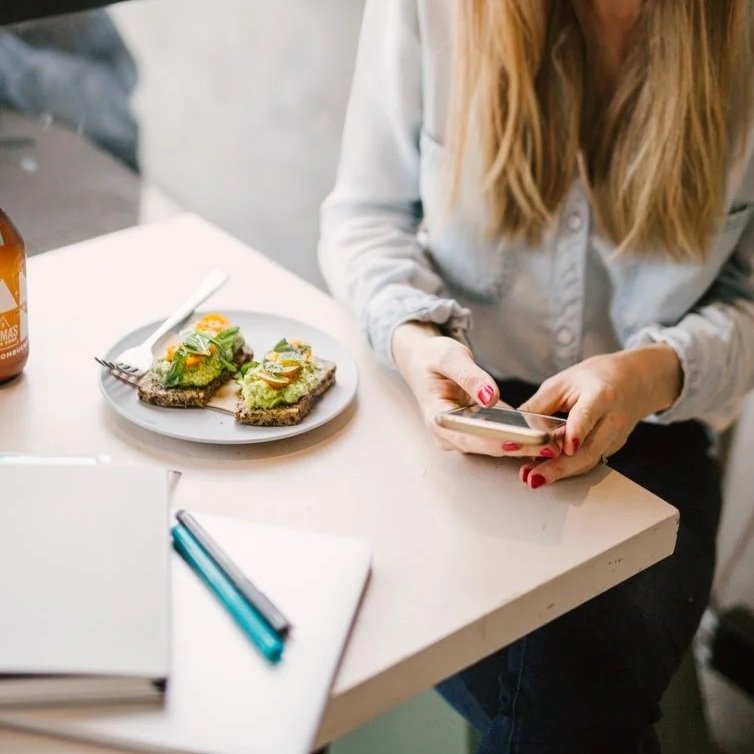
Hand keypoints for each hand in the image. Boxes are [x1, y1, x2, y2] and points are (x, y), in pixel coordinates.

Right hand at [392, 322, 560, 457]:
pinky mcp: (476, 431)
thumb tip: (490, 396)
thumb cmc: (432, 358)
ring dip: (522, 445)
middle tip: (548, 444)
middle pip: (485, 447)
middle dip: (516, 447)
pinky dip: (520, 436)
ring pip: (495, 447)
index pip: (467, 436)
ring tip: (552, 441)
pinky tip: (544, 433)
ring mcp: (462, 435)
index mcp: (437, 417)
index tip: (518, 442)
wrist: (423, 360)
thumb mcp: (449, 357)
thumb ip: (469, 376)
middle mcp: (448, 434)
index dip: (493, 442)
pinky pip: (499, 437)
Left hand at [516, 345, 681, 487]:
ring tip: (533, 478)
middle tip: (533, 477)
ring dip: (560, 473)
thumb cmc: (597, 378)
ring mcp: (615, 437)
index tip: (565, 446)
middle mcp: (612, 419)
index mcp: (601, 394)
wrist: (634, 381)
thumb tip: (513, 424)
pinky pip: (588, 461)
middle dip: (559, 467)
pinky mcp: (612, 448)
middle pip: (588, 449)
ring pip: (588, 460)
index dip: (576, 431)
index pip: (589, 414)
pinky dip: (567, 469)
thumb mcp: (564, 382)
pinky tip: (546, 472)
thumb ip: (539, 404)